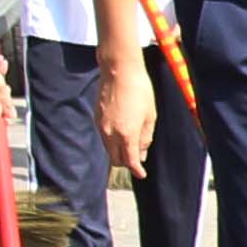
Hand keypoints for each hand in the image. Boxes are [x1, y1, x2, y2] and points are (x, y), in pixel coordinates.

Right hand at [99, 48, 154, 175]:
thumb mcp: (150, 116)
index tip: (141, 174)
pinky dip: (113, 142)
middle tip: (137, 158)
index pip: (130, 161)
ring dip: (119, 152)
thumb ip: (145, 138)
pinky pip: (104, 138)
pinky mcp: (97, 119)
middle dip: (126, 163)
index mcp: (127, 134)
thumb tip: (141, 154)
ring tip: (132, 143)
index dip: (137, 170)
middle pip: (116, 160)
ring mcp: (101, 127)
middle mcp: (111, 134)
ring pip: (109, 150)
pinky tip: (123, 132)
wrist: (120, 71)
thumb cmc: (140, 91)